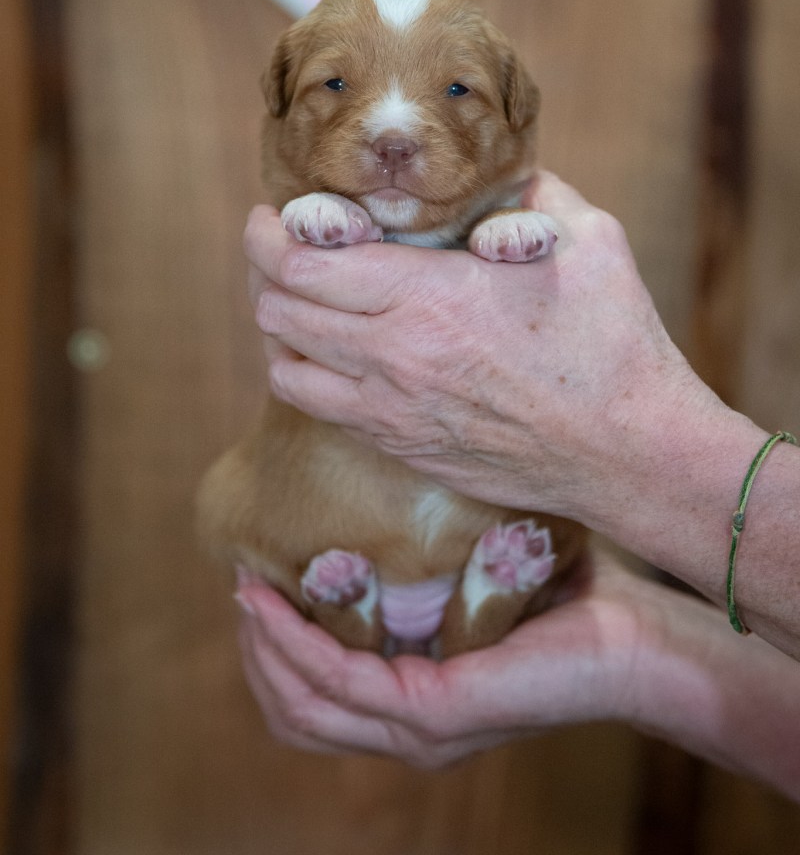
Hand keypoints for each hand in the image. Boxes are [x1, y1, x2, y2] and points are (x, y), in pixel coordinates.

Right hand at [234, 553, 642, 766]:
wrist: (634, 634)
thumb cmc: (563, 600)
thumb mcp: (472, 584)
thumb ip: (424, 571)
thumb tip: (376, 506)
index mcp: (413, 709)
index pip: (312, 704)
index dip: (272, 650)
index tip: (255, 587)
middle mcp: (407, 732)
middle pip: (293, 711)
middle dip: (257, 650)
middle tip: (245, 586)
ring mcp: (418, 730)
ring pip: (303, 703)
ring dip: (265, 647)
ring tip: (250, 590)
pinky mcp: (433, 713)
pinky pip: (338, 681)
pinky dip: (295, 642)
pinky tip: (275, 599)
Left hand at [244, 171, 722, 525]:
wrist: (629, 453)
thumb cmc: (612, 346)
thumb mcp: (586, 239)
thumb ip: (530, 193)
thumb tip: (500, 172)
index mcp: (427, 296)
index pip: (301, 261)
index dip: (269, 231)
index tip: (274, 212)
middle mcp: (392, 356)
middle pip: (276, 309)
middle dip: (266, 267)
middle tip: (285, 244)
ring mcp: (390, 410)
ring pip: (284, 364)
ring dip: (279, 323)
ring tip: (300, 296)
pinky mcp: (399, 445)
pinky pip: (315, 407)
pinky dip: (303, 371)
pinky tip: (330, 349)